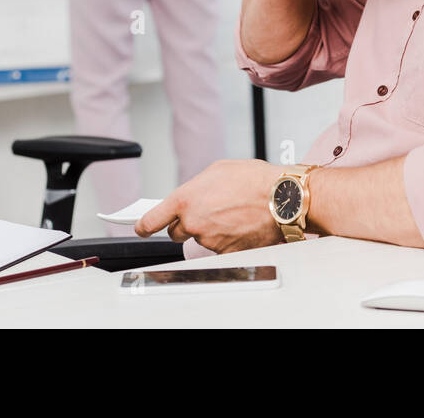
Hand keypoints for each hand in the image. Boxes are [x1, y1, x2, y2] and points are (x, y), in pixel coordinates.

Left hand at [136, 159, 284, 253]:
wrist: (281, 199)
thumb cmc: (254, 180)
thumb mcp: (217, 170)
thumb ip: (195, 187)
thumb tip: (191, 197)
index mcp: (186, 200)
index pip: (152, 220)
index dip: (144, 226)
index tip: (141, 228)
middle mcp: (194, 223)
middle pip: (176, 233)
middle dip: (186, 224)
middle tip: (206, 212)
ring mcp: (209, 241)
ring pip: (200, 239)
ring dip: (210, 229)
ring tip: (232, 213)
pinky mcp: (226, 253)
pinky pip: (219, 248)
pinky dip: (226, 239)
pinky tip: (239, 225)